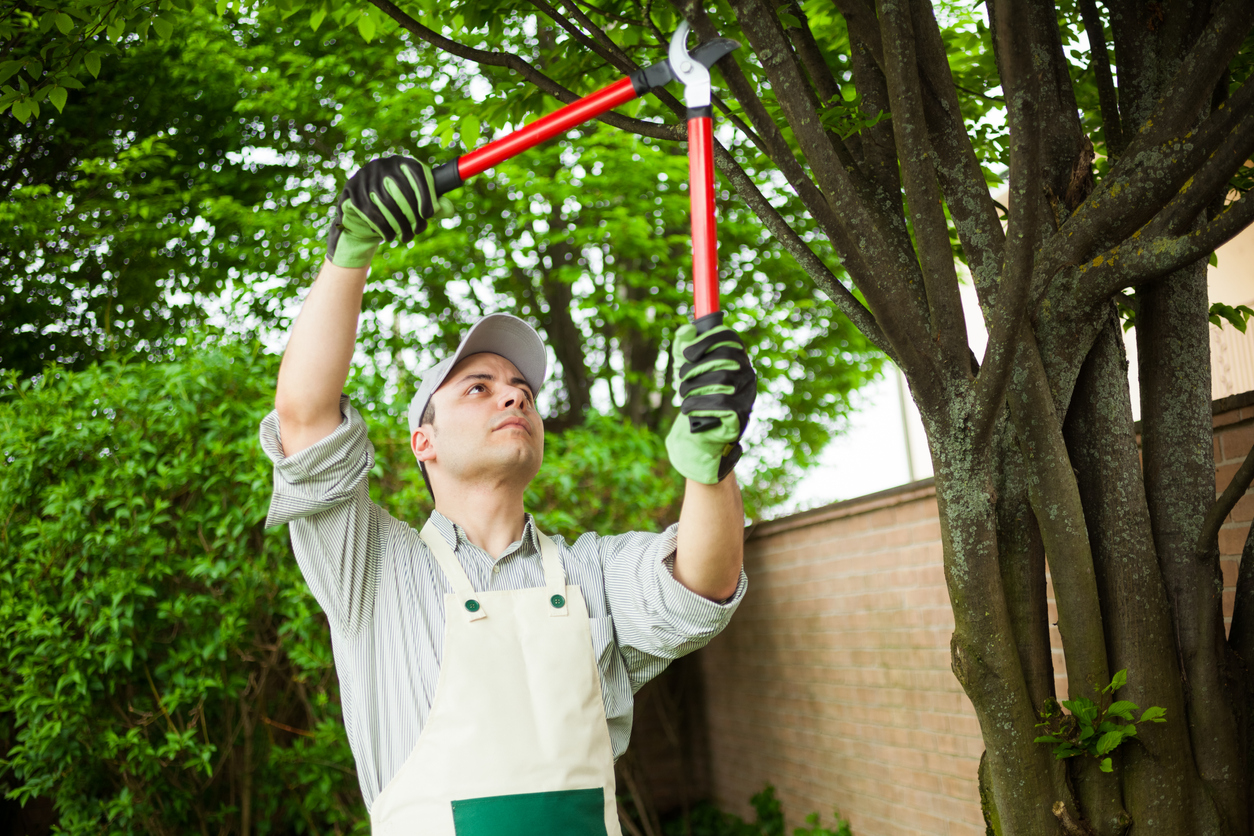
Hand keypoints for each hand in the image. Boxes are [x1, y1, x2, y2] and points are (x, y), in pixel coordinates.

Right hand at [326, 156, 438, 267]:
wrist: (363, 212)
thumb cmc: (397, 207)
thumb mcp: (418, 204)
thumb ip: (435, 206)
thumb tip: (450, 211)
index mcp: (403, 163)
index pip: (417, 173)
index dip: (425, 194)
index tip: (429, 215)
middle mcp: (383, 165)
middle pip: (402, 190)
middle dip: (413, 215)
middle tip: (418, 231)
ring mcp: (365, 176)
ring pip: (387, 204)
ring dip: (399, 225)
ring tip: (406, 237)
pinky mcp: (352, 191)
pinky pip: (371, 213)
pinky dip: (383, 228)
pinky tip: (390, 236)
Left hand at [665, 316, 756, 483]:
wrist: (700, 433)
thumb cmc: (695, 395)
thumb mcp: (685, 368)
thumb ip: (683, 347)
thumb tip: (686, 330)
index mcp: (737, 359)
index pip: (730, 339)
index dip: (707, 341)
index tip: (686, 353)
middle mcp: (747, 374)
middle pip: (724, 359)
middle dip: (695, 368)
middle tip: (680, 380)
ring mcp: (747, 395)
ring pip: (722, 380)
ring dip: (694, 388)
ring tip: (683, 397)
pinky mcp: (741, 415)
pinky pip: (722, 404)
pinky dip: (699, 405)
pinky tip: (689, 409)